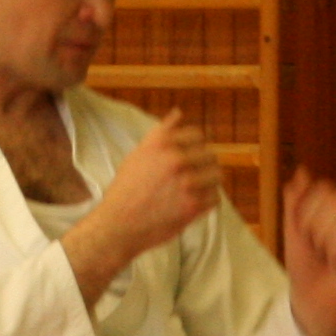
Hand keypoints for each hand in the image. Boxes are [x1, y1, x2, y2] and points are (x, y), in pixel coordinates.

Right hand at [63, 114, 220, 301]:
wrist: (119, 224)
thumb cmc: (126, 188)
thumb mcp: (138, 154)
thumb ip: (161, 133)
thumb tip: (179, 112)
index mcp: (163, 143)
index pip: (198, 136)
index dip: (195, 148)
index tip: (188, 159)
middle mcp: (176, 159)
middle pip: (210, 155)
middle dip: (203, 166)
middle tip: (192, 178)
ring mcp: (187, 182)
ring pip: (216, 176)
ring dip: (209, 183)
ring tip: (196, 191)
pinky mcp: (193, 205)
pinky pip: (215, 198)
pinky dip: (207, 202)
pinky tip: (193, 204)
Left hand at [281, 169, 335, 335]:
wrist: (310, 300)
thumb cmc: (304, 266)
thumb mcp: (294, 231)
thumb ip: (296, 202)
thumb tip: (301, 171)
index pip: (325, 192)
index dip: (308, 214)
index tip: (306, 234)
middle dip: (320, 231)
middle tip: (320, 250)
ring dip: (332, 248)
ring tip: (332, 261)